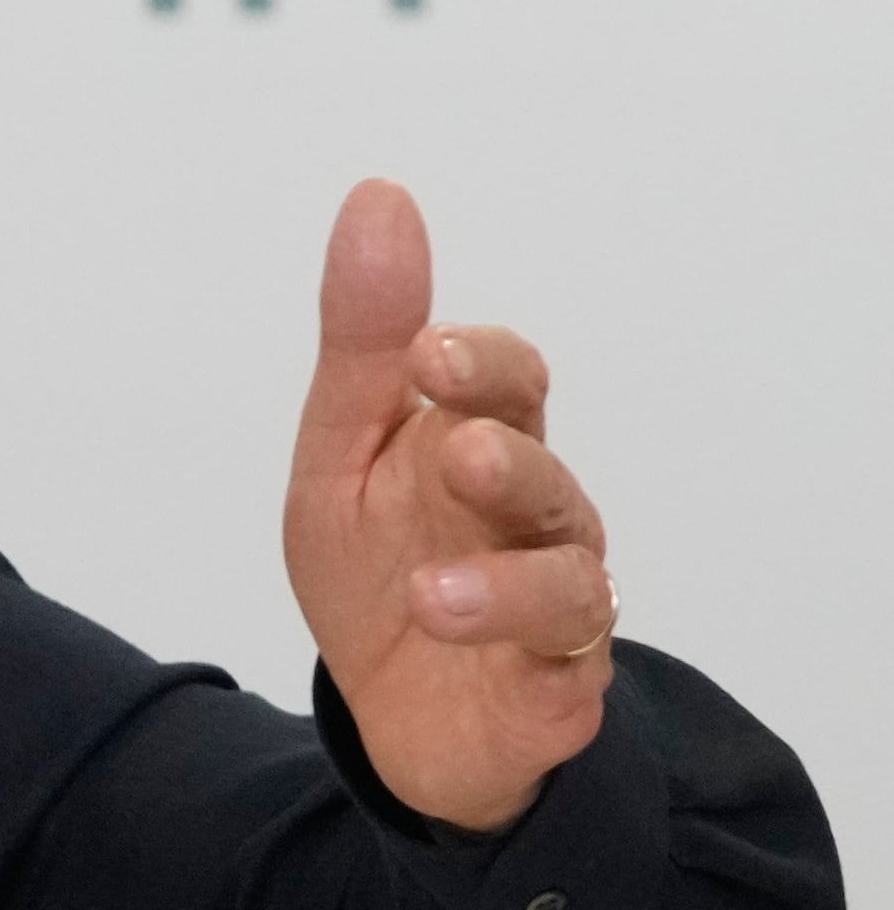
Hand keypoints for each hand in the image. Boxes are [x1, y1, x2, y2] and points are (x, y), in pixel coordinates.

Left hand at [282, 180, 616, 831]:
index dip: (481, 363)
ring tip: (433, 587)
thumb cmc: (380, 563)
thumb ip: (365, 343)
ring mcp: (556, 601)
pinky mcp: (557, 683)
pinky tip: (450, 632)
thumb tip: (378, 196)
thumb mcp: (342, 453)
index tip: (428, 351)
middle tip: (458, 446)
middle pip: (545, 474)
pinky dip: (511, 648)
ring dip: (504, 577)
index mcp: (481, 444)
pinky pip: (560, 660)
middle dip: (508, 458)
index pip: (509, 383)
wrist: (393, 713)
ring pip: (566, 576)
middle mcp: (534, 516)